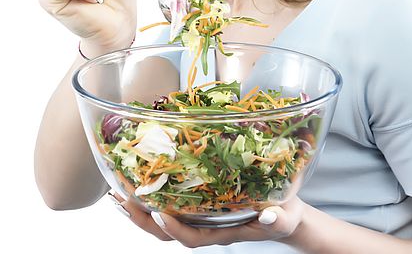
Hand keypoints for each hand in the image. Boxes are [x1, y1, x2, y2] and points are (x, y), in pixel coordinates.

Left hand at [108, 190, 306, 247]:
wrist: (283, 213)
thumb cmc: (284, 214)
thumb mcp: (285, 217)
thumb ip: (278, 219)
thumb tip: (270, 216)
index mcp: (223, 232)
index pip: (194, 238)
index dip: (176, 229)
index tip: (161, 213)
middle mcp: (206, 227)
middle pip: (167, 232)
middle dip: (142, 219)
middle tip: (121, 199)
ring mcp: (200, 216)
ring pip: (162, 221)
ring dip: (138, 209)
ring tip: (118, 192)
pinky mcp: (198, 203)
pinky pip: (169, 205)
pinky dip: (150, 197)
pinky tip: (138, 181)